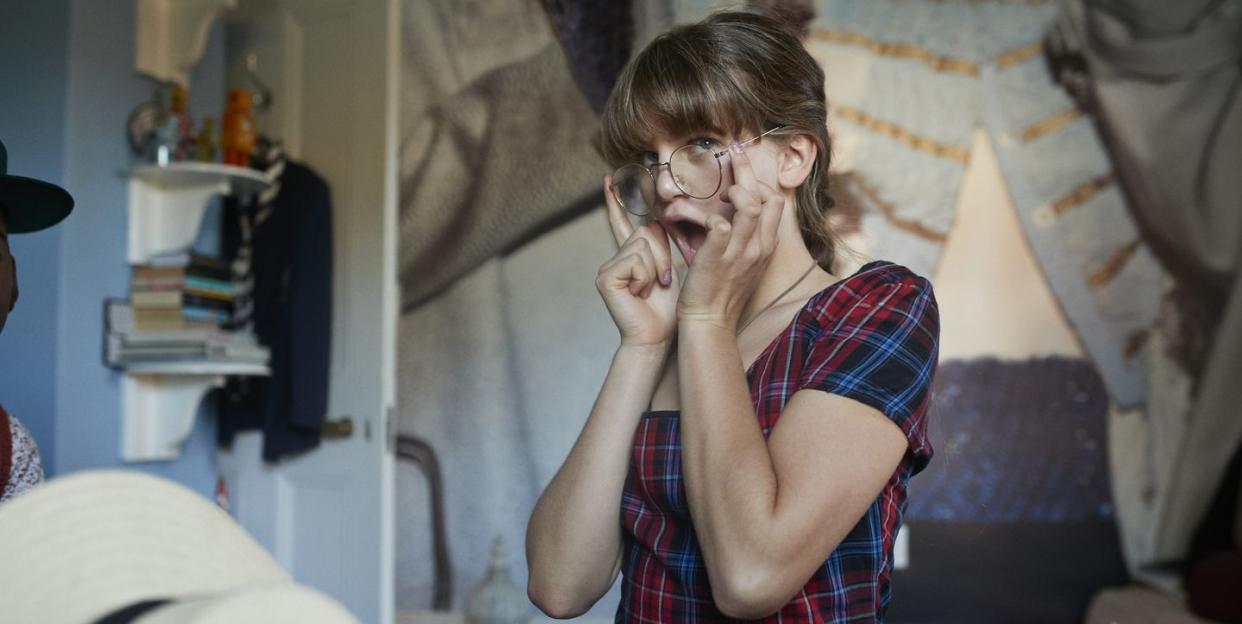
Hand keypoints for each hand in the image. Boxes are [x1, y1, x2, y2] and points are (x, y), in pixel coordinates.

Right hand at [597, 175, 680, 349]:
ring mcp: (607, 268)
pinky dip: (644, 276)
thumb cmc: (667, 310)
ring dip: (655, 268)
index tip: (608, 180)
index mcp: (630, 256)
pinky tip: (638, 293)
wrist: (657, 339)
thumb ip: (660, 246)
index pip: (623, 223)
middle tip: (661, 282)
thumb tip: (653, 223)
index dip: (615, 202)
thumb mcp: (669, 270)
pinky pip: (635, 259)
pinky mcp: (605, 278)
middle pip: (645, 232)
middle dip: (661, 255)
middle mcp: (615, 259)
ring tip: (650, 290)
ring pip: (642, 244)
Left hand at [677, 141, 782, 329]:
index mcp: (766, 246)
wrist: (709, 321)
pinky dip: (711, 217)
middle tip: (733, 152)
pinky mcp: (716, 258)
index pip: (775, 201)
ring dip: (734, 191)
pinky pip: (720, 226)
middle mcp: (758, 247)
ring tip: (721, 191)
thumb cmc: (722, 291)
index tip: (743, 169)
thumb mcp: (744, 261)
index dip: (760, 181)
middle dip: (749, 171)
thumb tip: (734, 213)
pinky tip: (704, 220)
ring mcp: (739, 253)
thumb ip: (745, 236)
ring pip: (749, 207)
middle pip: (767, 197)